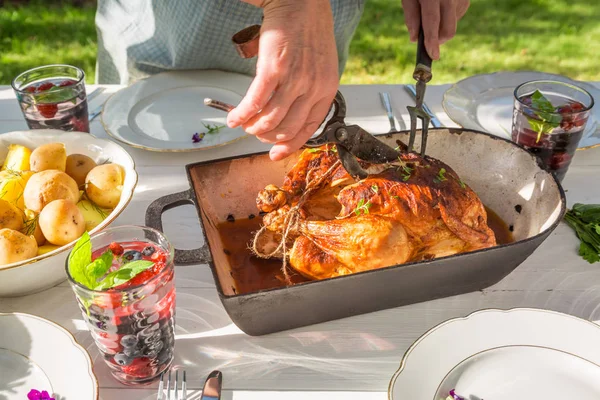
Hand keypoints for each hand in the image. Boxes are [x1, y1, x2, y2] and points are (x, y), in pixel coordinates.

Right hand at [228, 0, 338, 160]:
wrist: (300, 3)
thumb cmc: (308, 32)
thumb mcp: (320, 67)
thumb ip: (311, 91)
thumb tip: (291, 116)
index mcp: (327, 90)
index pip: (308, 129)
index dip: (289, 146)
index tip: (275, 153)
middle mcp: (313, 88)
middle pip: (286, 128)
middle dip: (267, 137)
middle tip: (256, 133)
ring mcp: (294, 79)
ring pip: (270, 120)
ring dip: (253, 127)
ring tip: (244, 124)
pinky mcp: (274, 69)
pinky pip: (255, 103)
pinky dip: (242, 114)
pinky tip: (233, 117)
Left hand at [402, 0, 469, 59]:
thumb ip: (411, 16)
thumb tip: (414, 39)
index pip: (432, 22)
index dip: (432, 41)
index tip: (433, 55)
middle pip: (448, 30)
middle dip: (438, 40)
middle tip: (428, 41)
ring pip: (452, 26)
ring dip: (441, 27)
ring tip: (432, 12)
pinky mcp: (465, 0)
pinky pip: (456, 18)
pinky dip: (447, 19)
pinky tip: (441, 8)